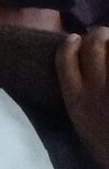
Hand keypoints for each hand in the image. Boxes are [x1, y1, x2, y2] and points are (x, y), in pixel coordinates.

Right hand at [59, 29, 108, 168]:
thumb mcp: (86, 133)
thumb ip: (82, 107)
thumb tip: (82, 88)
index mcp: (77, 102)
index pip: (65, 61)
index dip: (70, 45)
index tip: (75, 39)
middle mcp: (96, 89)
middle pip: (92, 47)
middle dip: (98, 35)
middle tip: (103, 35)